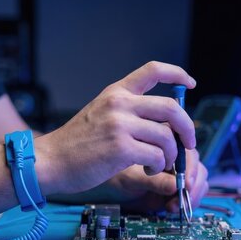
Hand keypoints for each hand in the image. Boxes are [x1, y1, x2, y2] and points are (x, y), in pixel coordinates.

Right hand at [34, 61, 196, 195]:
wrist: (49, 161)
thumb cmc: (76, 144)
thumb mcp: (100, 114)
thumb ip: (128, 111)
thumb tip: (164, 122)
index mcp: (116, 92)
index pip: (153, 70)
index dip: (178, 74)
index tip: (191, 84)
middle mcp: (120, 104)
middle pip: (171, 108)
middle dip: (187, 127)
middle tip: (189, 143)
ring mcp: (120, 125)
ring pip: (166, 137)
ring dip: (169, 155)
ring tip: (157, 163)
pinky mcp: (120, 148)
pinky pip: (156, 156)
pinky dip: (158, 166)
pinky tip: (147, 170)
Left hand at [100, 148, 208, 211]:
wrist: (110, 187)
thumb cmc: (115, 175)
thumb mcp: (131, 179)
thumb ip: (153, 181)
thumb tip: (175, 185)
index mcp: (163, 143)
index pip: (186, 149)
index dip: (190, 166)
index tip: (187, 182)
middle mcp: (174, 155)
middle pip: (196, 165)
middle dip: (192, 184)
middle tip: (182, 196)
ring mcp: (178, 171)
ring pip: (199, 180)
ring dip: (191, 195)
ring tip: (174, 206)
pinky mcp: (178, 186)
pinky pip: (194, 192)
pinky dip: (188, 201)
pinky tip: (172, 208)